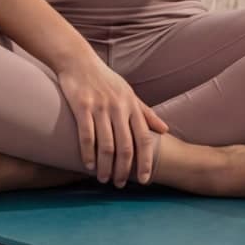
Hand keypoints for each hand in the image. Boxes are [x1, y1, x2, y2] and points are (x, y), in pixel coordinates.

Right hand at [56, 56, 169, 186]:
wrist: (78, 60)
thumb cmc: (105, 79)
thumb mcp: (129, 93)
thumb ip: (146, 113)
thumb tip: (165, 129)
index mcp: (132, 105)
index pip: (144, 138)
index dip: (146, 161)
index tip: (145, 179)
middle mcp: (119, 107)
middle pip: (126, 146)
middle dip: (124, 169)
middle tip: (120, 184)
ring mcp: (100, 107)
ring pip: (107, 145)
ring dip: (106, 166)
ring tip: (103, 179)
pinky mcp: (82, 106)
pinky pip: (87, 135)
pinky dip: (88, 154)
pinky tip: (89, 165)